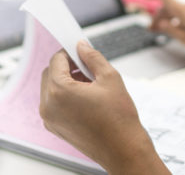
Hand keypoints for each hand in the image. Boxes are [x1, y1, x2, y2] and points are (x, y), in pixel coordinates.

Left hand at [40, 41, 170, 174]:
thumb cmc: (119, 118)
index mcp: (59, 91)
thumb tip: (82, 47)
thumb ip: (93, 58)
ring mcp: (50, 119)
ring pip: (51, 88)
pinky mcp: (56, 128)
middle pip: (50, 74)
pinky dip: (66, 95)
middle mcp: (49, 106)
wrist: (123, 148)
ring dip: (67, 80)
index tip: (80, 51)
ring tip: (91, 84)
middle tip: (87, 67)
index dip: (69, 52)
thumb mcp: (110, 78)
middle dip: (67, 66)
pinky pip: (54, 103)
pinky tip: (87, 97)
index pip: (56, 60)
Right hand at [149, 0, 184, 51]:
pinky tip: (178, 30)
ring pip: (177, 11)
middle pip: (169, 7)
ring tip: (164, 31)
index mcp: (182, 11)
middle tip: (152, 29)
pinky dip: (178, 20)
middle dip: (158, 16)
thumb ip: (171, 30)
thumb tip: (161, 23)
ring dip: (168, 19)